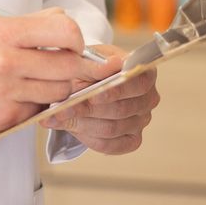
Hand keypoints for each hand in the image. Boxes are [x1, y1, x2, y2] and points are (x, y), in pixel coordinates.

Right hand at [0, 8, 109, 133]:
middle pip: (70, 66)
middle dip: (71, 65)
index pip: (65, 32)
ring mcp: (7, 93)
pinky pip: (39, 110)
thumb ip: (32, 22)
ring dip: (54, 86)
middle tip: (60, 64)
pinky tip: (17, 95)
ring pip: (59, 91)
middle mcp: (7, 62)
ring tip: (35, 79)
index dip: (76, 39)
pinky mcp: (5, 118)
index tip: (71, 44)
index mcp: (5, 32)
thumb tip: (65, 20)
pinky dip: (35, 103)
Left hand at [38, 46, 158, 155]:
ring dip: (82, 124)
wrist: (87, 79)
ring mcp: (141, 121)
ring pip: (112, 128)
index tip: (92, 96)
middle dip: (88, 110)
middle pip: (122, 109)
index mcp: (145, 73)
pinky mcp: (131, 140)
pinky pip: (109, 145)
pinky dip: (86, 137)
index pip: (138, 83)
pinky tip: (69, 128)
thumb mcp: (89, 60)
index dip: (115, 91)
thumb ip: (98, 65)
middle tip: (61, 109)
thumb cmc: (91, 66)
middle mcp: (148, 98)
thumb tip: (112, 64)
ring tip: (57, 118)